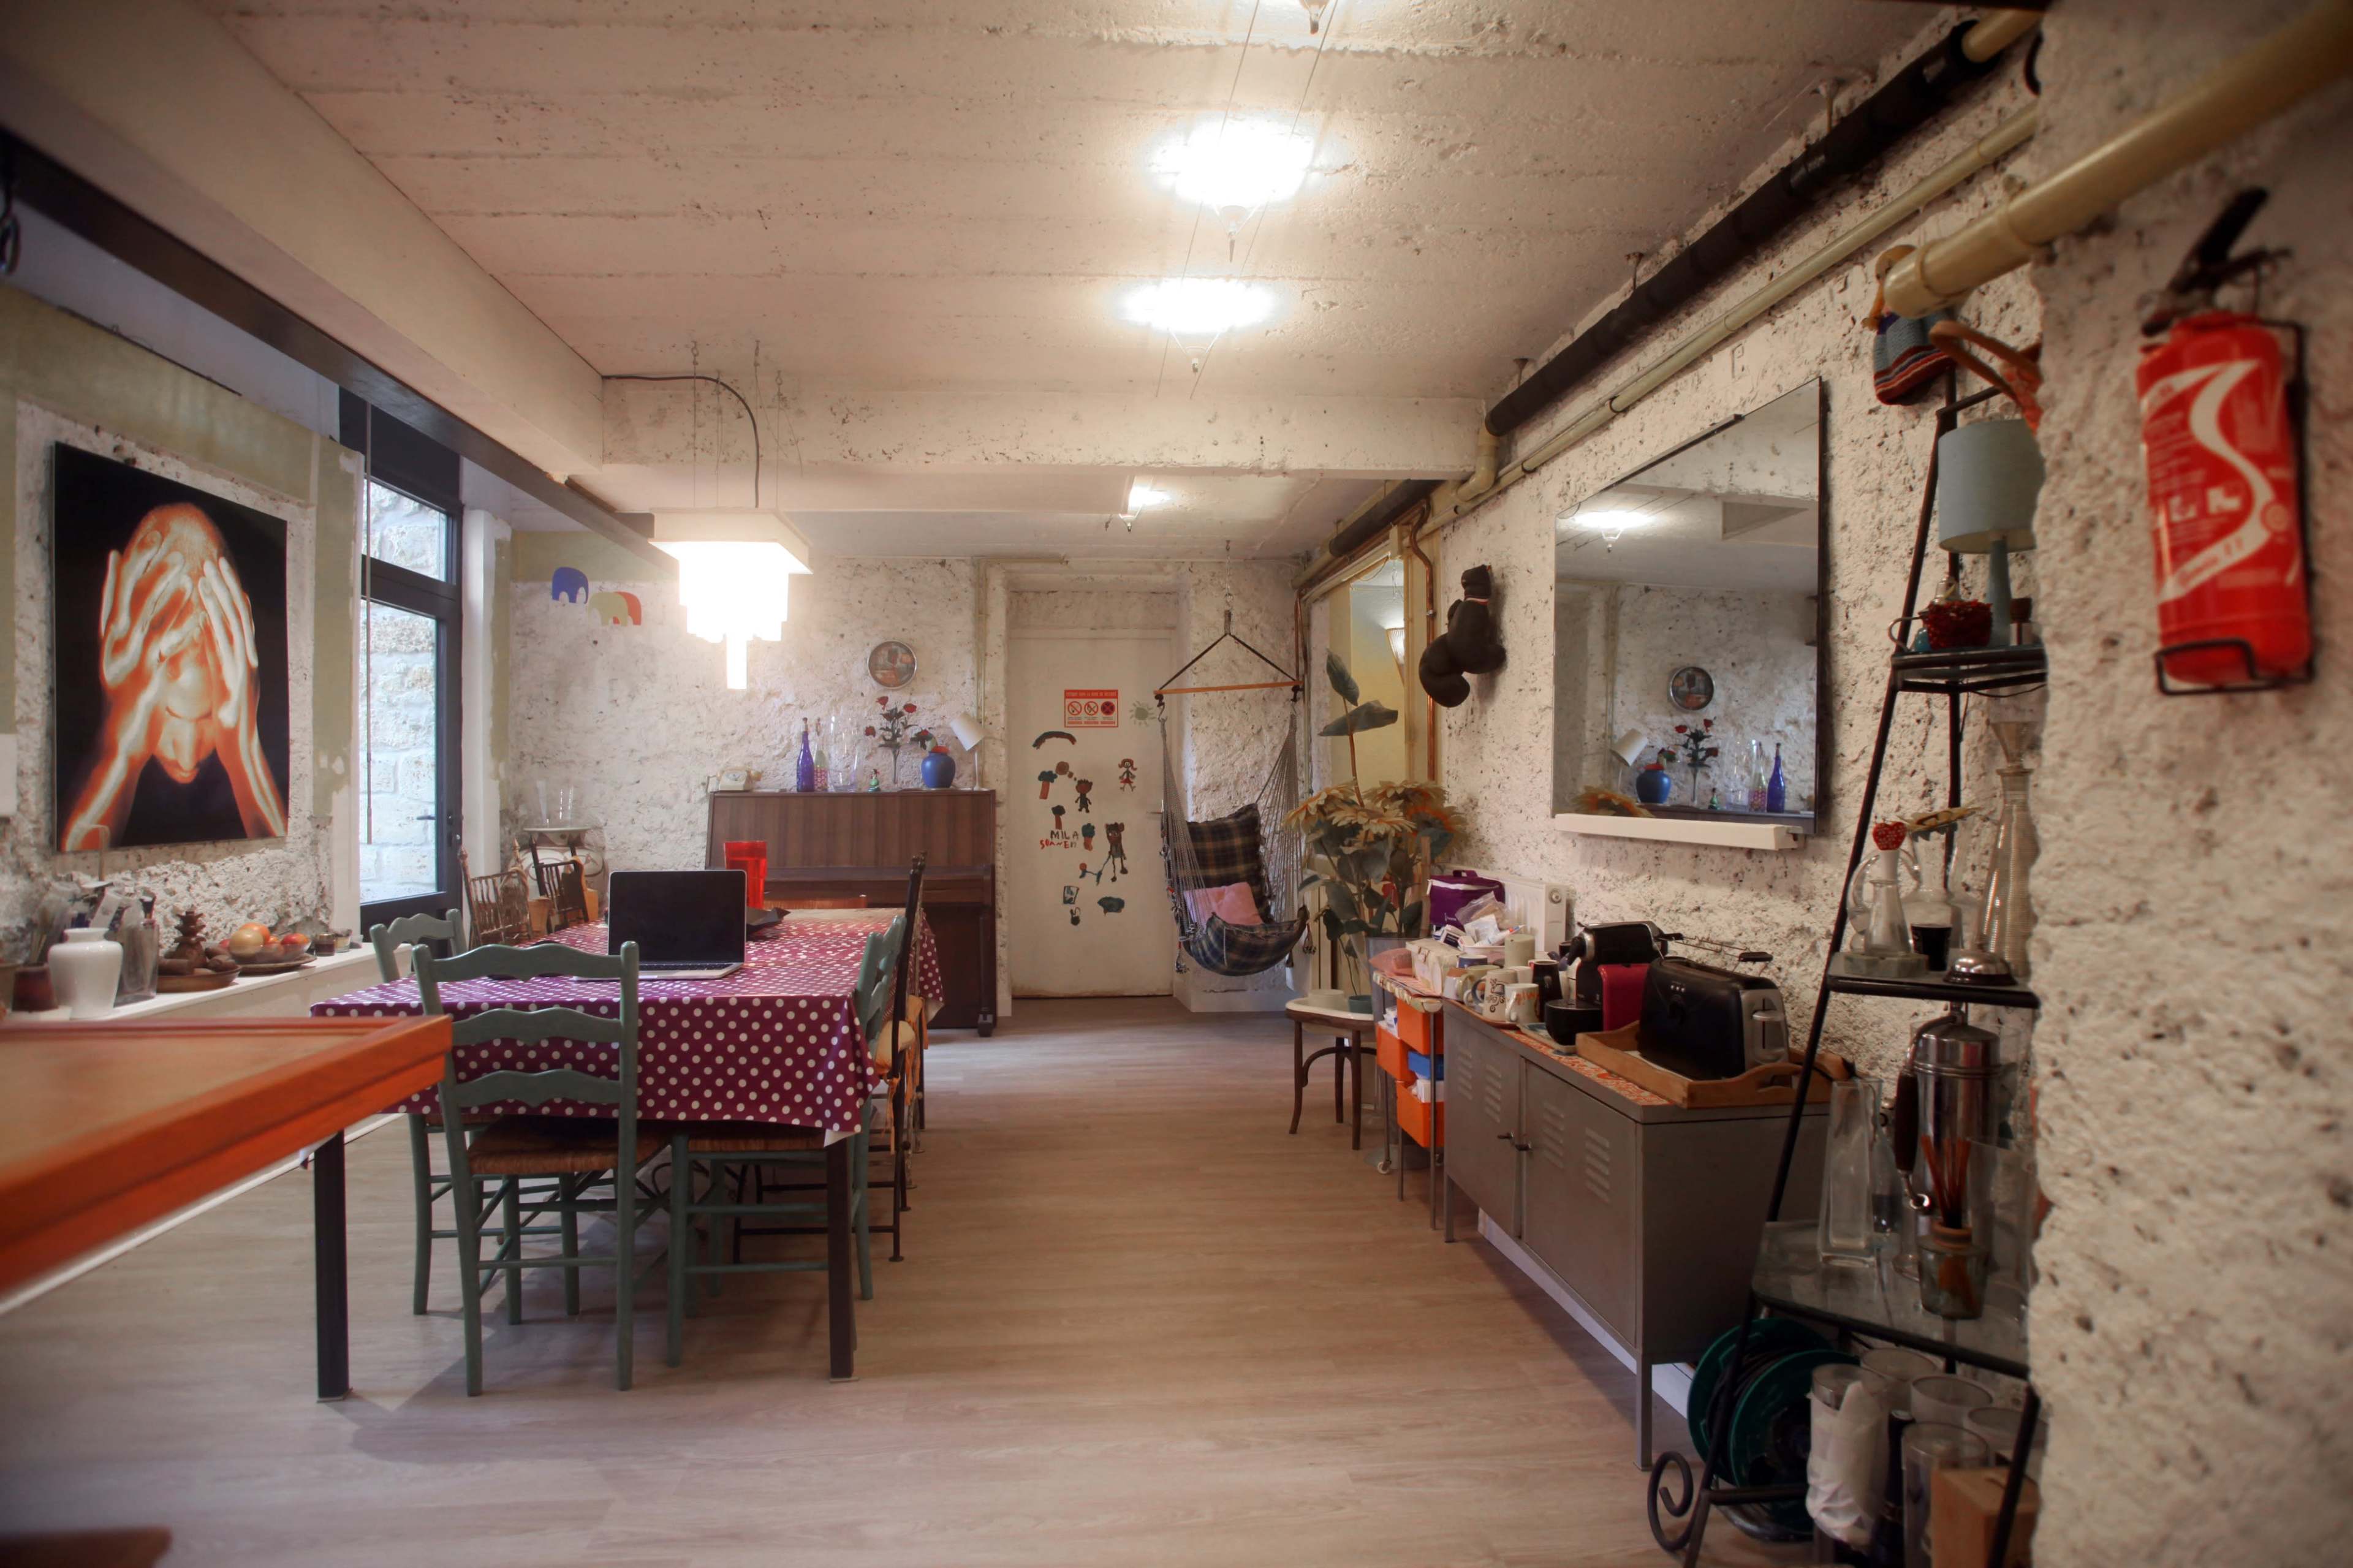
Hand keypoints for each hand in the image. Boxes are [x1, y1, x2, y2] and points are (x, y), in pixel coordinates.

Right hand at [65, 542, 201, 849]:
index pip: (111, 601)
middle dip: (143, 566)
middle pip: (127, 598)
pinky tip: (198, 608)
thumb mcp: (134, 672)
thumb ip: (141, 649)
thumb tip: (153, 628)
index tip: (125, 545)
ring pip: (147, 615)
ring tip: (181, 561)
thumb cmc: (131, 707)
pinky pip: (169, 646)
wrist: (123, 745)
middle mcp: (114, 648)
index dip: (117, 573)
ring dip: (164, 586)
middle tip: (158, 537)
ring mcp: (130, 662)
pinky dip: (183, 625)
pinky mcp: (149, 678)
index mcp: (109, 645)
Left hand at [196, 554, 258, 738]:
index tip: (219, 568)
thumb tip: (207, 632)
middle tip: (214, 558)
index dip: (230, 592)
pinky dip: (216, 623)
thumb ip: (218, 657)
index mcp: (244, 659)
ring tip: (206, 572)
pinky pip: (224, 646)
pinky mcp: (236, 680)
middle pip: (239, 614)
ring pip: (234, 625)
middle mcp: (248, 659)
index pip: (239, 619)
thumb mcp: (223, 683)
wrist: (241, 750)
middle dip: (226, 585)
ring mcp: (244, 668)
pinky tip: (205, 605)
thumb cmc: (229, 721)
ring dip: (220, 596)